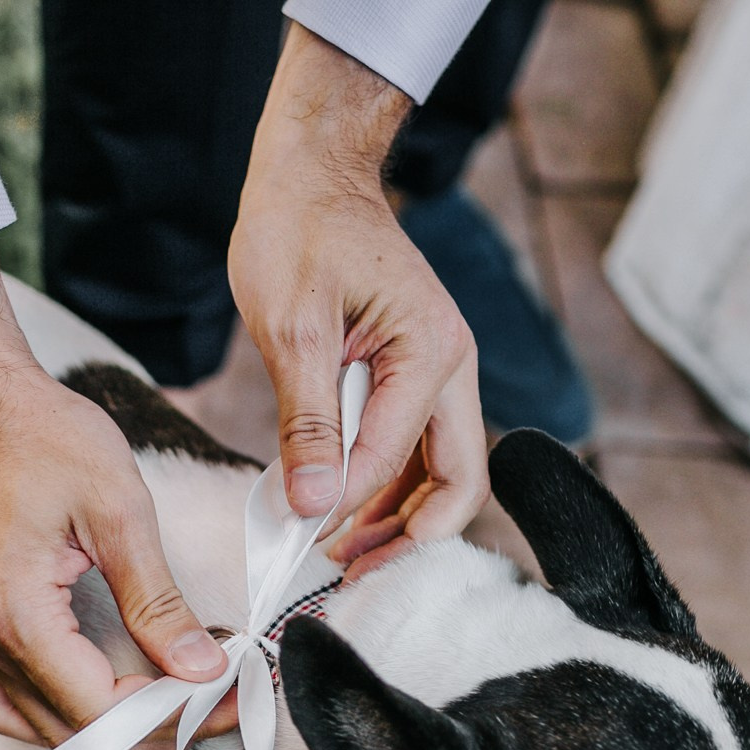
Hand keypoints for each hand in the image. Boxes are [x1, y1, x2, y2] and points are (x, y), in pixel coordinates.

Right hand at [0, 240, 233, 749]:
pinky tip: (110, 691)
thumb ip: (157, 601)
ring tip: (173, 706)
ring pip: (39, 727)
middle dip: (155, 729)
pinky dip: (63, 710)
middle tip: (221, 703)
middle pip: (75, 732)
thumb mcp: (117, 510)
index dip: (173, 715)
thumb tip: (202, 669)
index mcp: (16, 614)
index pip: (101, 711)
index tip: (232, 694)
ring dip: (108, 731)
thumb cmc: (39, 435)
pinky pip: (13, 698)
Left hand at [229, 23, 488, 577]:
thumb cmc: (299, 231)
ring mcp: (439, 373)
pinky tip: (342, 511)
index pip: (396, 458)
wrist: (311, 174)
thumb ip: (306, 421)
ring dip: (397, 518)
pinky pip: (415, 447)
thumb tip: (311, 505)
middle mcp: (452, 367)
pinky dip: (385, 485)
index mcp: (432, 352)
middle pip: (458, 481)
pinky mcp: (414, 376)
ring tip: (340, 556)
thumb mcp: (291, 326)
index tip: (296, 542)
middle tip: (350, 575)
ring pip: (440, 471)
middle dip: (408, 536)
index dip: (348, 507)